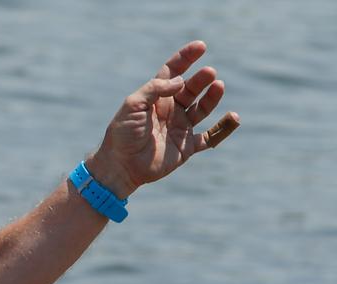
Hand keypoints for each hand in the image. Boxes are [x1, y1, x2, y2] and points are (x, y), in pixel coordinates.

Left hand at [89, 40, 236, 197]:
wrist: (121, 165)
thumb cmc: (123, 134)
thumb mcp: (133, 104)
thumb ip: (155, 88)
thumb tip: (180, 80)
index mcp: (155, 98)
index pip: (173, 72)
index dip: (186, 58)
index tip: (200, 46)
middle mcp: (170, 110)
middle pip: (190, 88)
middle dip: (201, 79)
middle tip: (209, 73)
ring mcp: (180, 128)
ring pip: (202, 108)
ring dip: (212, 97)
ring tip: (218, 85)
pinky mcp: (187, 147)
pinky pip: (211, 137)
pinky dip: (224, 128)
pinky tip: (234, 117)